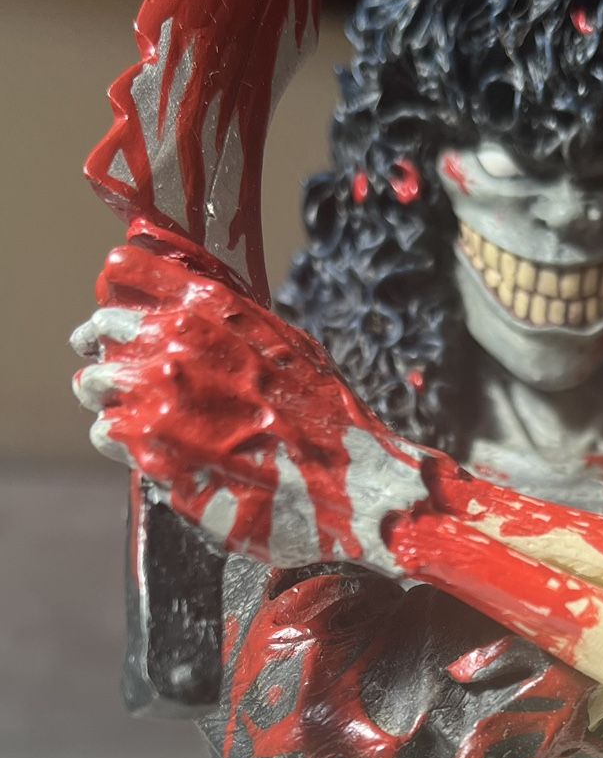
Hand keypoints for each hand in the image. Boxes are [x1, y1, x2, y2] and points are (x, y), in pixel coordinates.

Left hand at [72, 223, 420, 568]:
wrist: (354, 483)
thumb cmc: (328, 418)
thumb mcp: (286, 345)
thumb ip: (232, 323)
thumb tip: (193, 310)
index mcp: (210, 312)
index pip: (128, 274)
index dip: (117, 293)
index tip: (116, 309)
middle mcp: (178, 348)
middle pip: (101, 331)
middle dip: (106, 348)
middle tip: (111, 368)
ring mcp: (160, 403)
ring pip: (94, 385)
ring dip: (107, 396)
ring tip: (126, 411)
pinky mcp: (154, 455)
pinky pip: (108, 434)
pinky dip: (120, 439)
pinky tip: (145, 446)